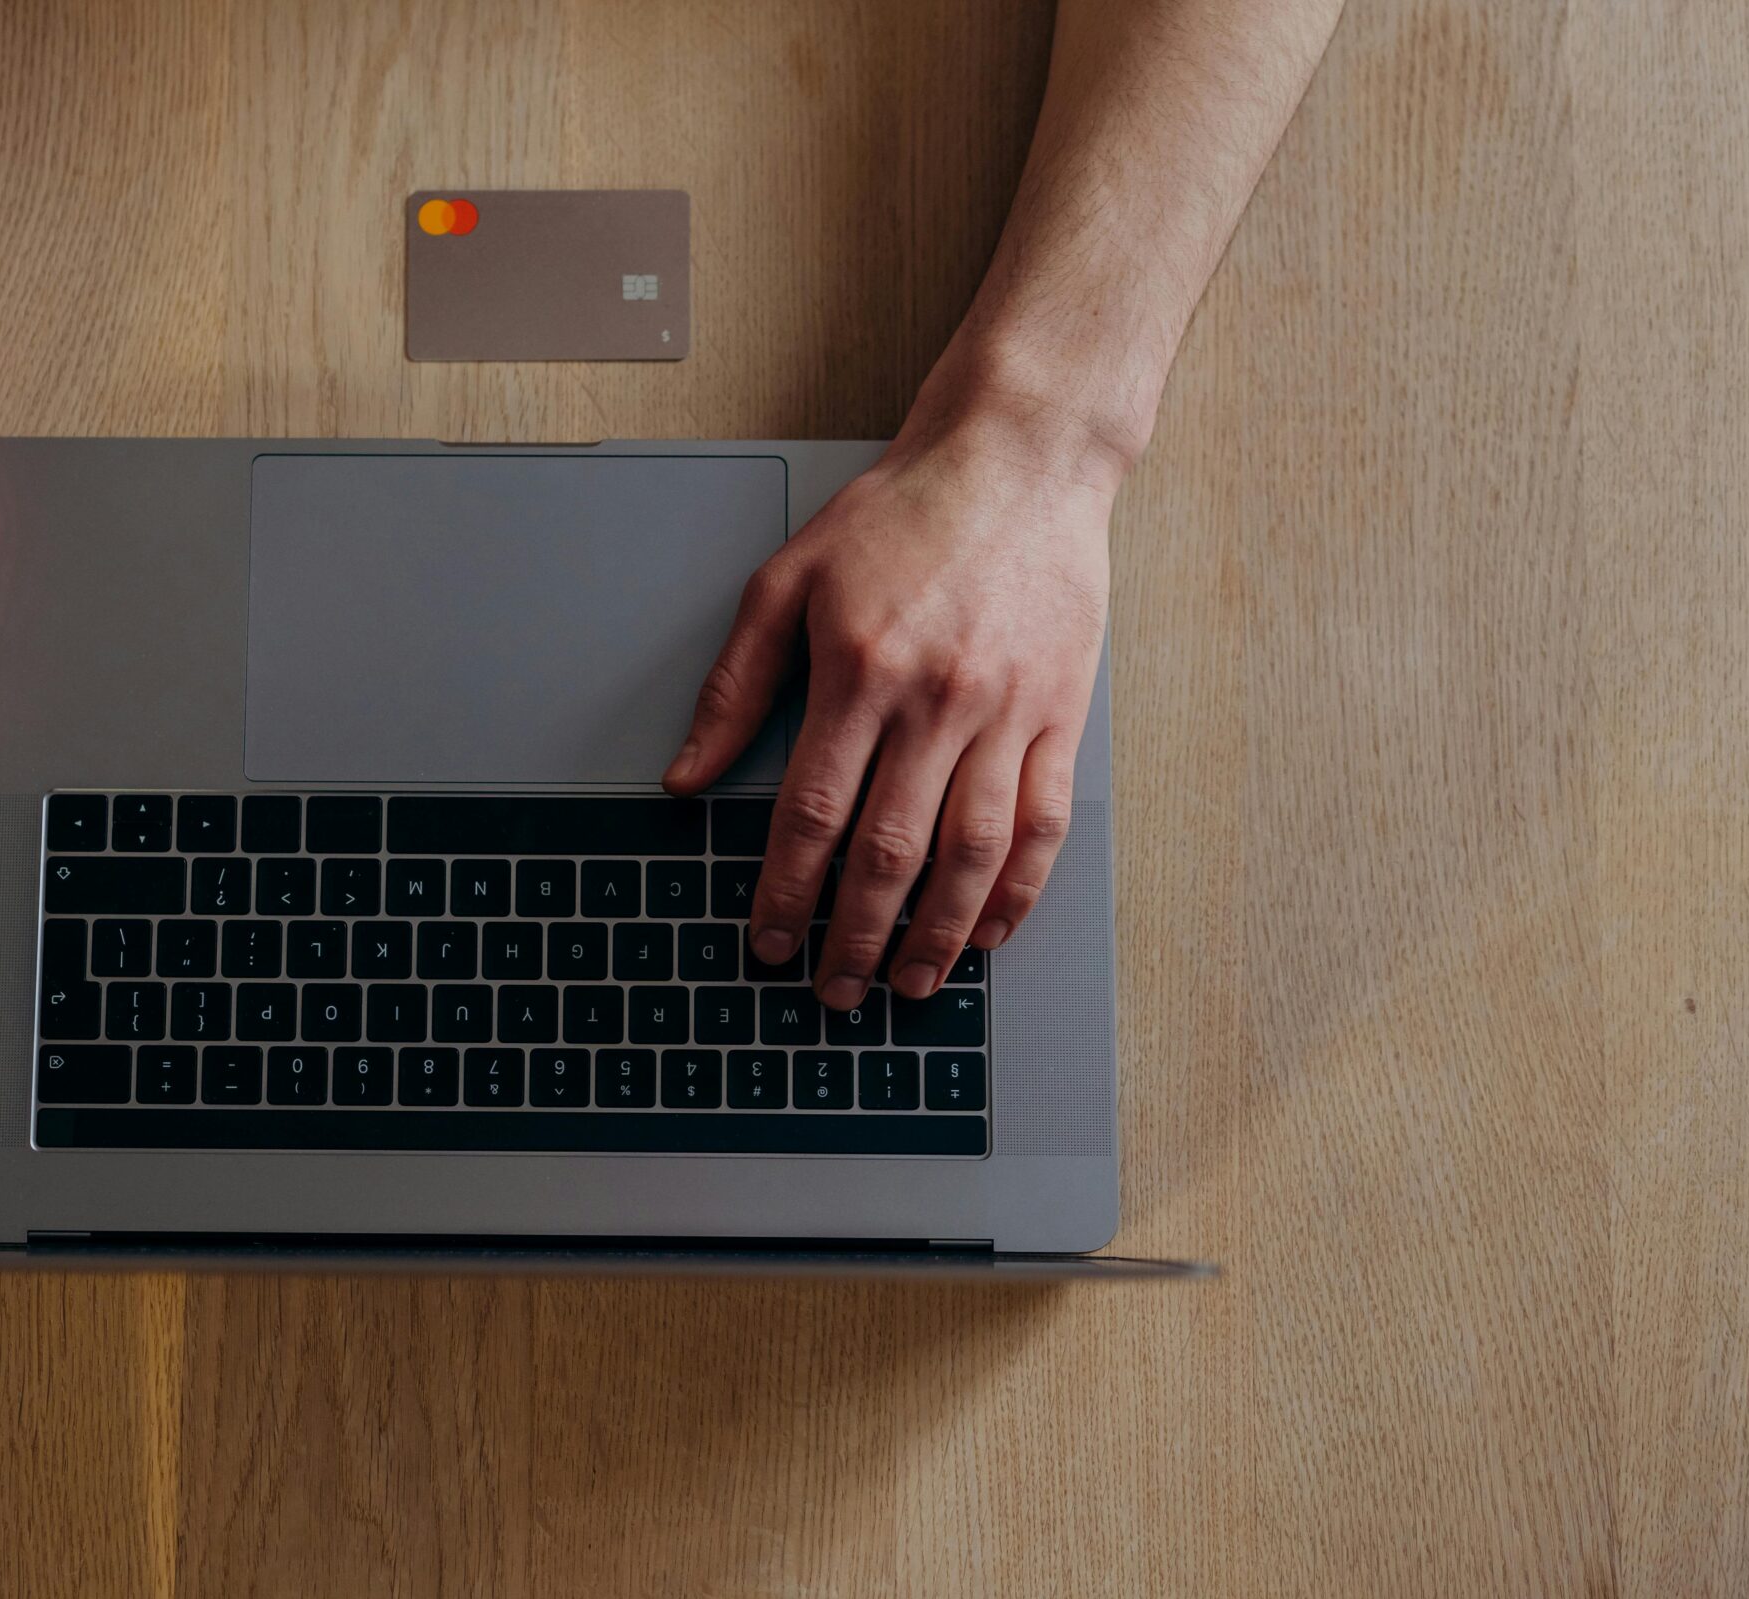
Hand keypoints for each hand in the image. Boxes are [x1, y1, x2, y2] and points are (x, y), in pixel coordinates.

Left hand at [664, 410, 1115, 1007]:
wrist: (1018, 459)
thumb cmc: (899, 515)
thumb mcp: (786, 580)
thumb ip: (734, 685)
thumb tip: (686, 777)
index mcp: (858, 670)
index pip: (811, 814)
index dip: (786, 892)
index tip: (770, 942)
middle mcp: (936, 700)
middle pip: (890, 852)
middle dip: (855, 937)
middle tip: (832, 990)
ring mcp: (1007, 711)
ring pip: (972, 855)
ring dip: (938, 935)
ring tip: (910, 983)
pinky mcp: (1062, 714)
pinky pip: (1041, 824)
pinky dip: (1017, 891)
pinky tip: (988, 929)